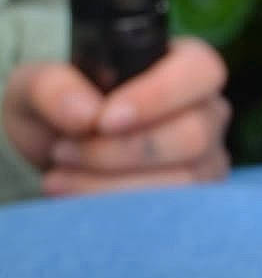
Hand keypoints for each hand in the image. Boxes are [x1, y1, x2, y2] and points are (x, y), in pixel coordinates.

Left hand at [2, 38, 230, 195]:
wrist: (58, 156)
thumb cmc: (59, 109)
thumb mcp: (36, 85)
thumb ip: (52, 86)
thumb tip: (86, 115)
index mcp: (185, 66)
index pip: (200, 70)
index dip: (158, 95)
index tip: (104, 119)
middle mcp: (209, 112)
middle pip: (193, 134)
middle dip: (120, 150)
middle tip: (64, 150)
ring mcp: (209, 159)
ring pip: (183, 180)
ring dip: (110, 183)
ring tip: (60, 176)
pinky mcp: (197, 200)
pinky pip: (169, 212)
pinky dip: (115, 207)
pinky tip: (76, 195)